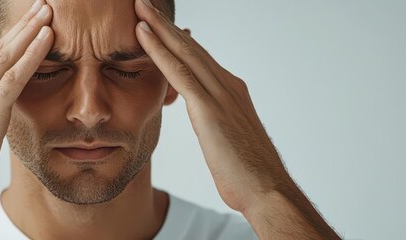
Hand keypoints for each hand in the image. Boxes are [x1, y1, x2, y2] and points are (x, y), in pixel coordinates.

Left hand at [134, 0, 283, 212]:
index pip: (199, 58)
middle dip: (165, 24)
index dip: (177, 39)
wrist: (267, 191)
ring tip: (138, 7)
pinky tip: (142, 35)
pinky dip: (158, 50)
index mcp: (232, 92)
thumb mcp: (227, 141)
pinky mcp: (209, 109)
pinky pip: (179, 72)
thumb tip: (209, 123)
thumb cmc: (247, 175)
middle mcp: (228, 86)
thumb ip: (217, 124)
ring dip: (158, 27)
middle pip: (190, 46)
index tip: (158, 24)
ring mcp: (220, 94)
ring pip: (184, 51)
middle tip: (144, 3)